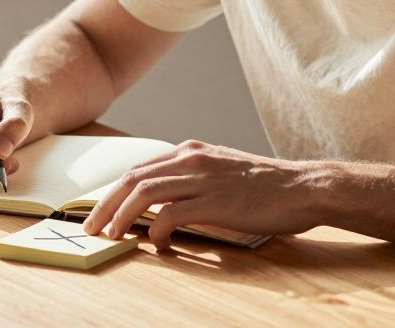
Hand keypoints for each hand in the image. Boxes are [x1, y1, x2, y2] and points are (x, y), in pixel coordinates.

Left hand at [81, 140, 322, 248]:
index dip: (114, 191)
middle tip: (92, 227)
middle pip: (133, 178)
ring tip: (112, 236)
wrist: (302, 188)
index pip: (139, 169)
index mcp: (191, 151)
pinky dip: (156, 229)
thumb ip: (192, 179)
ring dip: (122, 216)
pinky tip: (158, 244)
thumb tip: (162, 204)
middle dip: (106, 204)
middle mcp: (192, 159)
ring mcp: (203, 178)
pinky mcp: (215, 201)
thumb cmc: (265, 186)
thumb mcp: (221, 171)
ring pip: (144, 192)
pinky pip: (171, 214)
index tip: (99, 211)